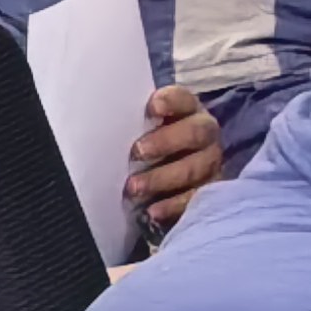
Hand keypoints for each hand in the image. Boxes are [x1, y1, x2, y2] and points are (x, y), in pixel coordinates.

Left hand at [124, 83, 226, 223]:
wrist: (165, 176)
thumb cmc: (147, 143)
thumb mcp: (141, 128)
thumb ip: (133, 120)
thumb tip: (100, 117)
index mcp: (188, 110)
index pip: (184, 99)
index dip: (171, 101)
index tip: (152, 108)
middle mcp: (205, 134)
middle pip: (196, 132)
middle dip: (166, 142)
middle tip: (136, 152)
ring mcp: (210, 164)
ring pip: (196, 169)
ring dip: (162, 178)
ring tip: (134, 188)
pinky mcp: (208, 193)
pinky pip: (195, 200)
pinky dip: (172, 206)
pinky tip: (152, 212)